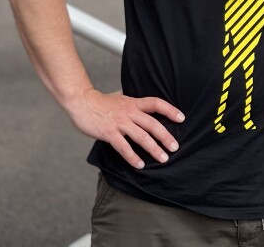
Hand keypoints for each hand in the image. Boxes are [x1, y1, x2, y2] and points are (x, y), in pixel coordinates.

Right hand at [65, 88, 184, 169]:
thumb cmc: (101, 102)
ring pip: (141, 137)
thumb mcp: (121, 98)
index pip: (156, 103)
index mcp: (134, 103)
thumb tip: (142, 105)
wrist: (82, 102)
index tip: (182, 118)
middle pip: (153, 124)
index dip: (170, 110)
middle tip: (175, 147)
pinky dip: (133, 157)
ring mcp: (120, 123)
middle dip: (166, 137)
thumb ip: (132, 103)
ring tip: (163, 158)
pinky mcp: (109, 133)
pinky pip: (124, 147)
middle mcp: (130, 112)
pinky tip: (140, 164)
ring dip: (154, 149)